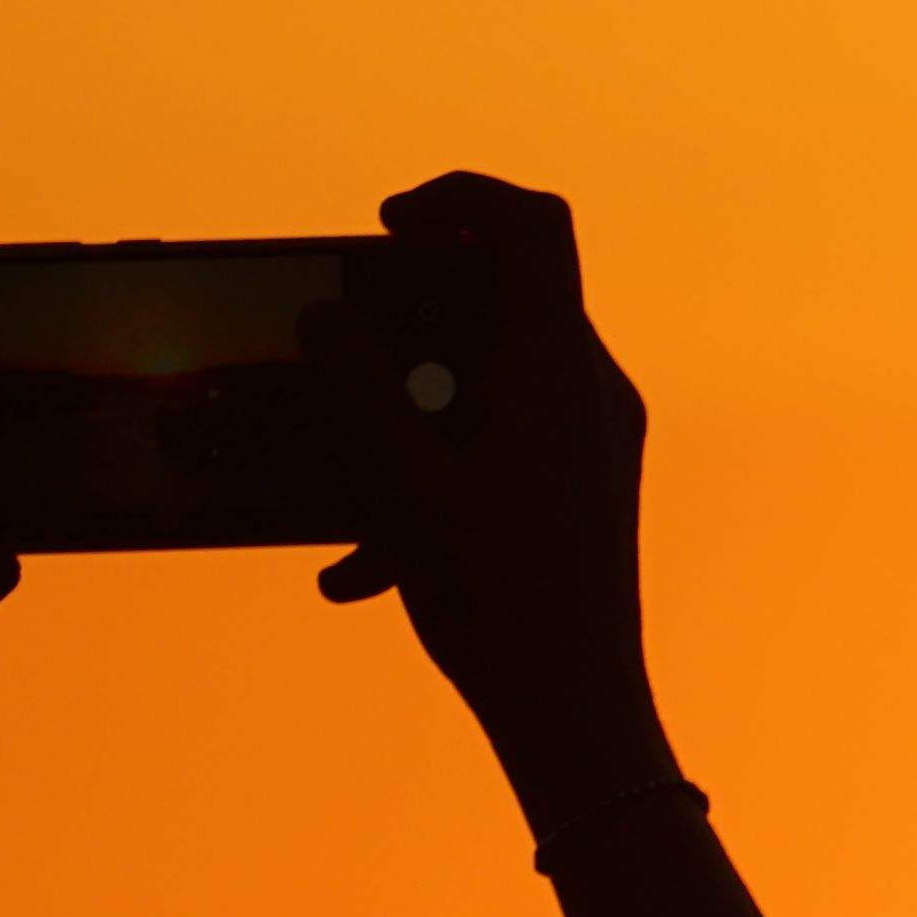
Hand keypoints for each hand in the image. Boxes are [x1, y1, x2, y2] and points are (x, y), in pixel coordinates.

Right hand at [309, 171, 673, 819]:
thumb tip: (326, 317)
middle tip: (345, 345)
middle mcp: (590, 393)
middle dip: (410, 319)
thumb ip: (357, 390)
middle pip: (503, 301)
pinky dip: (429, 481)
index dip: (456, 201)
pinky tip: (358, 568)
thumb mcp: (402, 487)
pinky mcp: (578, 494)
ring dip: (405, 420)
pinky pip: (496, 452)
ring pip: (486, 385)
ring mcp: (591, 445)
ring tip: (339, 479)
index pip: (530, 226)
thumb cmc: (497, 601)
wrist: (574, 715)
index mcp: (560, 369)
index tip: (386, 228)